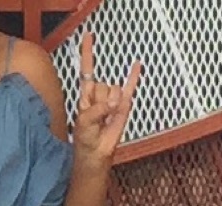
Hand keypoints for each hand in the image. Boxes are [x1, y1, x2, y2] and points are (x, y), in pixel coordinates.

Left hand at [73, 33, 140, 165]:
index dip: (86, 54)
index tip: (88, 36)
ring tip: (107, 119)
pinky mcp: (123, 106)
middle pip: (102, 84)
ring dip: (112, 104)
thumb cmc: (85, 140)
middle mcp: (98, 95)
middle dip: (101, 99)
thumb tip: (114, 102)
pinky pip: (129, 88)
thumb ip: (97, 110)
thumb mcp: (84, 123)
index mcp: (85, 97)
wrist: (96, 154)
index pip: (86, 71)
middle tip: (98, 117)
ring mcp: (111, 100)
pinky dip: (133, 77)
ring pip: (115, 90)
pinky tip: (137, 65)